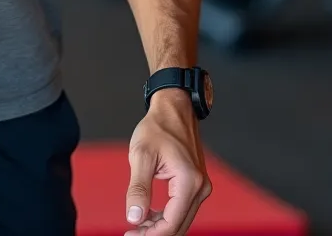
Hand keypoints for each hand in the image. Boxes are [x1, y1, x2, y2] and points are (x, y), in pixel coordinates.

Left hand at [125, 90, 211, 235]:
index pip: (172, 222)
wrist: (173, 108)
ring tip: (136, 226)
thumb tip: (133, 218)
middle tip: (130, 233)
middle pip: (179, 225)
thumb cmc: (156, 127)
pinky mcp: (196, 184)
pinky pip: (182, 208)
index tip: (130, 234)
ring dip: (160, 226)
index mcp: (189, 182)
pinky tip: (148, 216)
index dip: (151, 234)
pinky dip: (166, 216)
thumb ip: (138, 189)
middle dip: (155, 233)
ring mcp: (201, 186)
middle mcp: (201, 188)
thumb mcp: (141, 155)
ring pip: (181, 219)